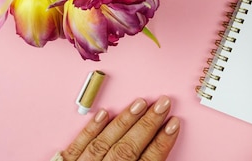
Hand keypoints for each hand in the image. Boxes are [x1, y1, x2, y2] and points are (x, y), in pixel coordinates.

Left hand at [61, 96, 179, 160]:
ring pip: (105, 143)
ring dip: (124, 121)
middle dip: (148, 124)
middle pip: (128, 148)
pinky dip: (90, 130)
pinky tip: (103, 113)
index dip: (163, 142)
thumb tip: (159, 147)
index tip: (174, 123)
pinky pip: (76, 147)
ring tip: (140, 102)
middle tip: (164, 103)